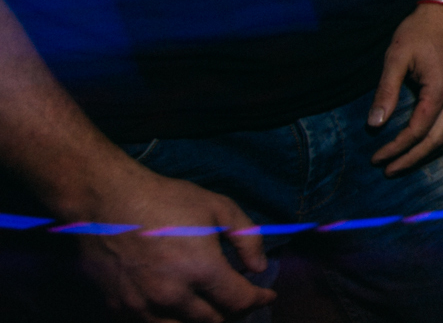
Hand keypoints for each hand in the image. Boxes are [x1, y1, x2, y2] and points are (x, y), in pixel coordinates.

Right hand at [73, 162, 272, 322]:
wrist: (107, 201)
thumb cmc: (166, 200)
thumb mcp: (218, 207)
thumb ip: (246, 238)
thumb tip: (258, 268)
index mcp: (201, 270)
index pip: (239, 301)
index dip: (259, 300)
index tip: (268, 296)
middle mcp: (172, 295)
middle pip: (213, 321)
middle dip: (233, 312)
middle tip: (239, 300)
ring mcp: (142, 306)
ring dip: (200, 321)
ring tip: (210, 307)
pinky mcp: (119, 308)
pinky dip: (170, 320)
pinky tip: (177, 307)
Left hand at [368, 3, 442, 175]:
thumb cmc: (417, 31)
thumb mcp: (395, 57)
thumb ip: (386, 91)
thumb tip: (374, 124)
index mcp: (440, 89)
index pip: (417, 130)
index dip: (396, 148)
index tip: (376, 158)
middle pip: (437, 140)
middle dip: (411, 158)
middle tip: (388, 169)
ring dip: (432, 151)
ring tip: (410, 159)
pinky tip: (436, 139)